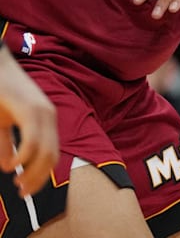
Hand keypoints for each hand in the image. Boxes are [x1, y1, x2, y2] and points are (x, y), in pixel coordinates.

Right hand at [0, 49, 57, 196]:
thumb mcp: (3, 123)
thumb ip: (7, 143)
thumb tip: (9, 166)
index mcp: (46, 121)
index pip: (51, 154)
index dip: (40, 175)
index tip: (27, 190)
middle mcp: (49, 117)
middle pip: (51, 157)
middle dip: (38, 179)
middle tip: (23, 193)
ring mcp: (42, 112)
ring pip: (45, 151)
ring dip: (32, 172)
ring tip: (18, 184)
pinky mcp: (29, 108)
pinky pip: (33, 138)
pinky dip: (25, 156)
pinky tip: (13, 166)